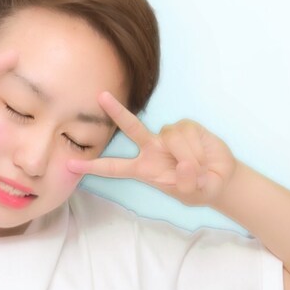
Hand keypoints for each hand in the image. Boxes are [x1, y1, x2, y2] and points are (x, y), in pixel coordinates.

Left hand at [67, 92, 237, 206]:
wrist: (219, 179)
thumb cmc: (198, 187)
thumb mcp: (190, 193)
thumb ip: (185, 183)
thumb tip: (183, 163)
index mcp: (143, 168)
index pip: (113, 167)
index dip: (93, 166)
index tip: (70, 164)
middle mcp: (151, 148)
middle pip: (130, 127)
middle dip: (116, 111)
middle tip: (100, 96)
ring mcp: (168, 136)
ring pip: (170, 137)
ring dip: (186, 155)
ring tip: (197, 169)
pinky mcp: (186, 126)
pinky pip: (186, 133)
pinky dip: (196, 149)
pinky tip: (202, 157)